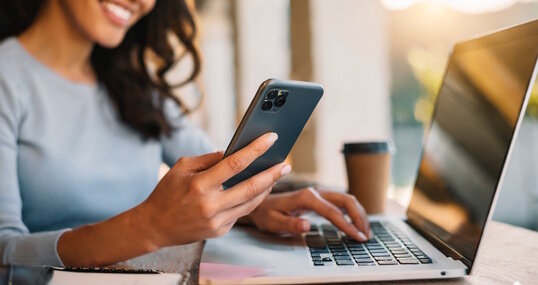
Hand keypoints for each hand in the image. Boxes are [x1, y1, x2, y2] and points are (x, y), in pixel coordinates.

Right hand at [138, 132, 290, 247]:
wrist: (154, 226)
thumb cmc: (166, 192)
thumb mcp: (181, 168)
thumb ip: (208, 160)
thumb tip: (233, 153)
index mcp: (199, 185)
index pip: (235, 163)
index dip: (256, 149)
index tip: (271, 138)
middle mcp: (210, 205)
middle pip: (251, 187)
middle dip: (272, 174)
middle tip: (286, 164)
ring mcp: (217, 221)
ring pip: (251, 203)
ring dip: (267, 188)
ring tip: (276, 175)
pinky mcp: (220, 231)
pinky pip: (241, 213)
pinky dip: (250, 200)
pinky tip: (258, 190)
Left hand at [247, 187, 369, 240]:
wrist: (260, 204)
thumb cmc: (266, 214)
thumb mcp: (274, 223)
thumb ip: (291, 224)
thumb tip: (307, 226)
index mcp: (306, 197)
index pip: (333, 211)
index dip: (347, 225)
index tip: (358, 237)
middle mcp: (316, 192)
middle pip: (346, 200)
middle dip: (360, 217)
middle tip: (366, 236)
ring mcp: (319, 194)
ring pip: (347, 199)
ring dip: (359, 214)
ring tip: (365, 232)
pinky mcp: (320, 198)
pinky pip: (341, 203)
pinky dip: (353, 213)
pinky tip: (356, 225)